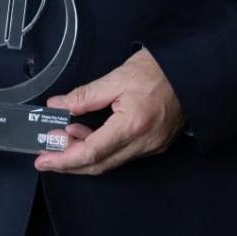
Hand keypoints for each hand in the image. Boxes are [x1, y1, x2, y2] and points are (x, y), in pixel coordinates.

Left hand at [35, 48, 183, 175]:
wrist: (192, 72)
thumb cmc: (159, 70)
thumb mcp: (117, 78)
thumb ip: (84, 95)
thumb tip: (58, 106)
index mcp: (132, 125)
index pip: (91, 152)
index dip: (64, 159)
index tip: (44, 160)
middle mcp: (143, 142)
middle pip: (99, 165)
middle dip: (69, 162)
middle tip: (47, 154)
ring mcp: (151, 147)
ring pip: (110, 161)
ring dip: (84, 154)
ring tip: (63, 136)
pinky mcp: (155, 144)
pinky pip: (122, 154)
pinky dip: (101, 149)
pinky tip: (87, 134)